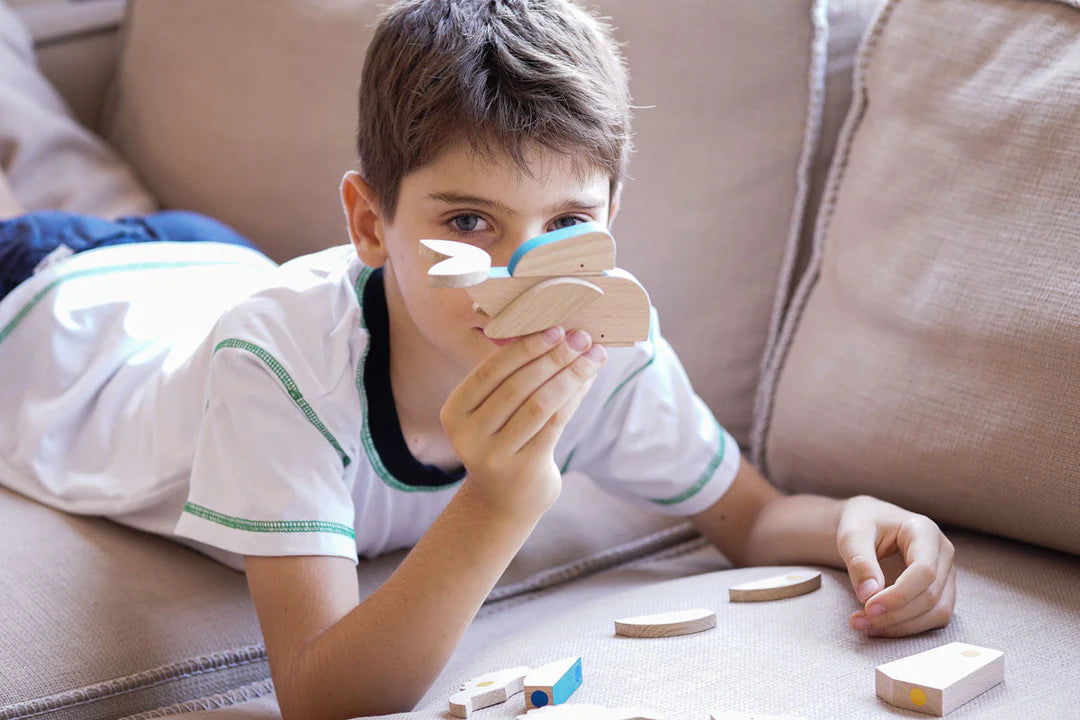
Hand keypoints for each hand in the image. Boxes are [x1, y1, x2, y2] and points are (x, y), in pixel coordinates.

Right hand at [441, 326, 605, 521]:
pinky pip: (555, 424)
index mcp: (455, 413)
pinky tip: (587, 381)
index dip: (524, 348)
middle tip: (581, 338)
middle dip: (553, 357)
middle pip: (517, 386)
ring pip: (539, 404)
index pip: (490, 371)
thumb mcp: (491, 412)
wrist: (502, 500)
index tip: (555, 328)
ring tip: (593, 357)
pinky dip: (574, 397)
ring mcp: (495, 456)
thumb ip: (511, 379)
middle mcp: (469, 436)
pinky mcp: (524, 469)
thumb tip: (556, 335)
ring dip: (570, 375)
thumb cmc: (501, 441)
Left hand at [836, 495, 955, 637]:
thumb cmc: (862, 524)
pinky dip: (907, 627)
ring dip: (902, 626)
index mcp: (924, 531)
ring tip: (865, 626)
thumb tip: (868, 595)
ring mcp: (946, 573)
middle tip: (858, 621)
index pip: (924, 571)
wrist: (869, 523)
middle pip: (930, 595)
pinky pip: (933, 617)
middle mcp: (943, 552)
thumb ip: (860, 562)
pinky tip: (879, 627)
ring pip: (936, 611)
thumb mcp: (852, 535)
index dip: (899, 595)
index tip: (868, 608)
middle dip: (894, 615)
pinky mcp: (941, 590)